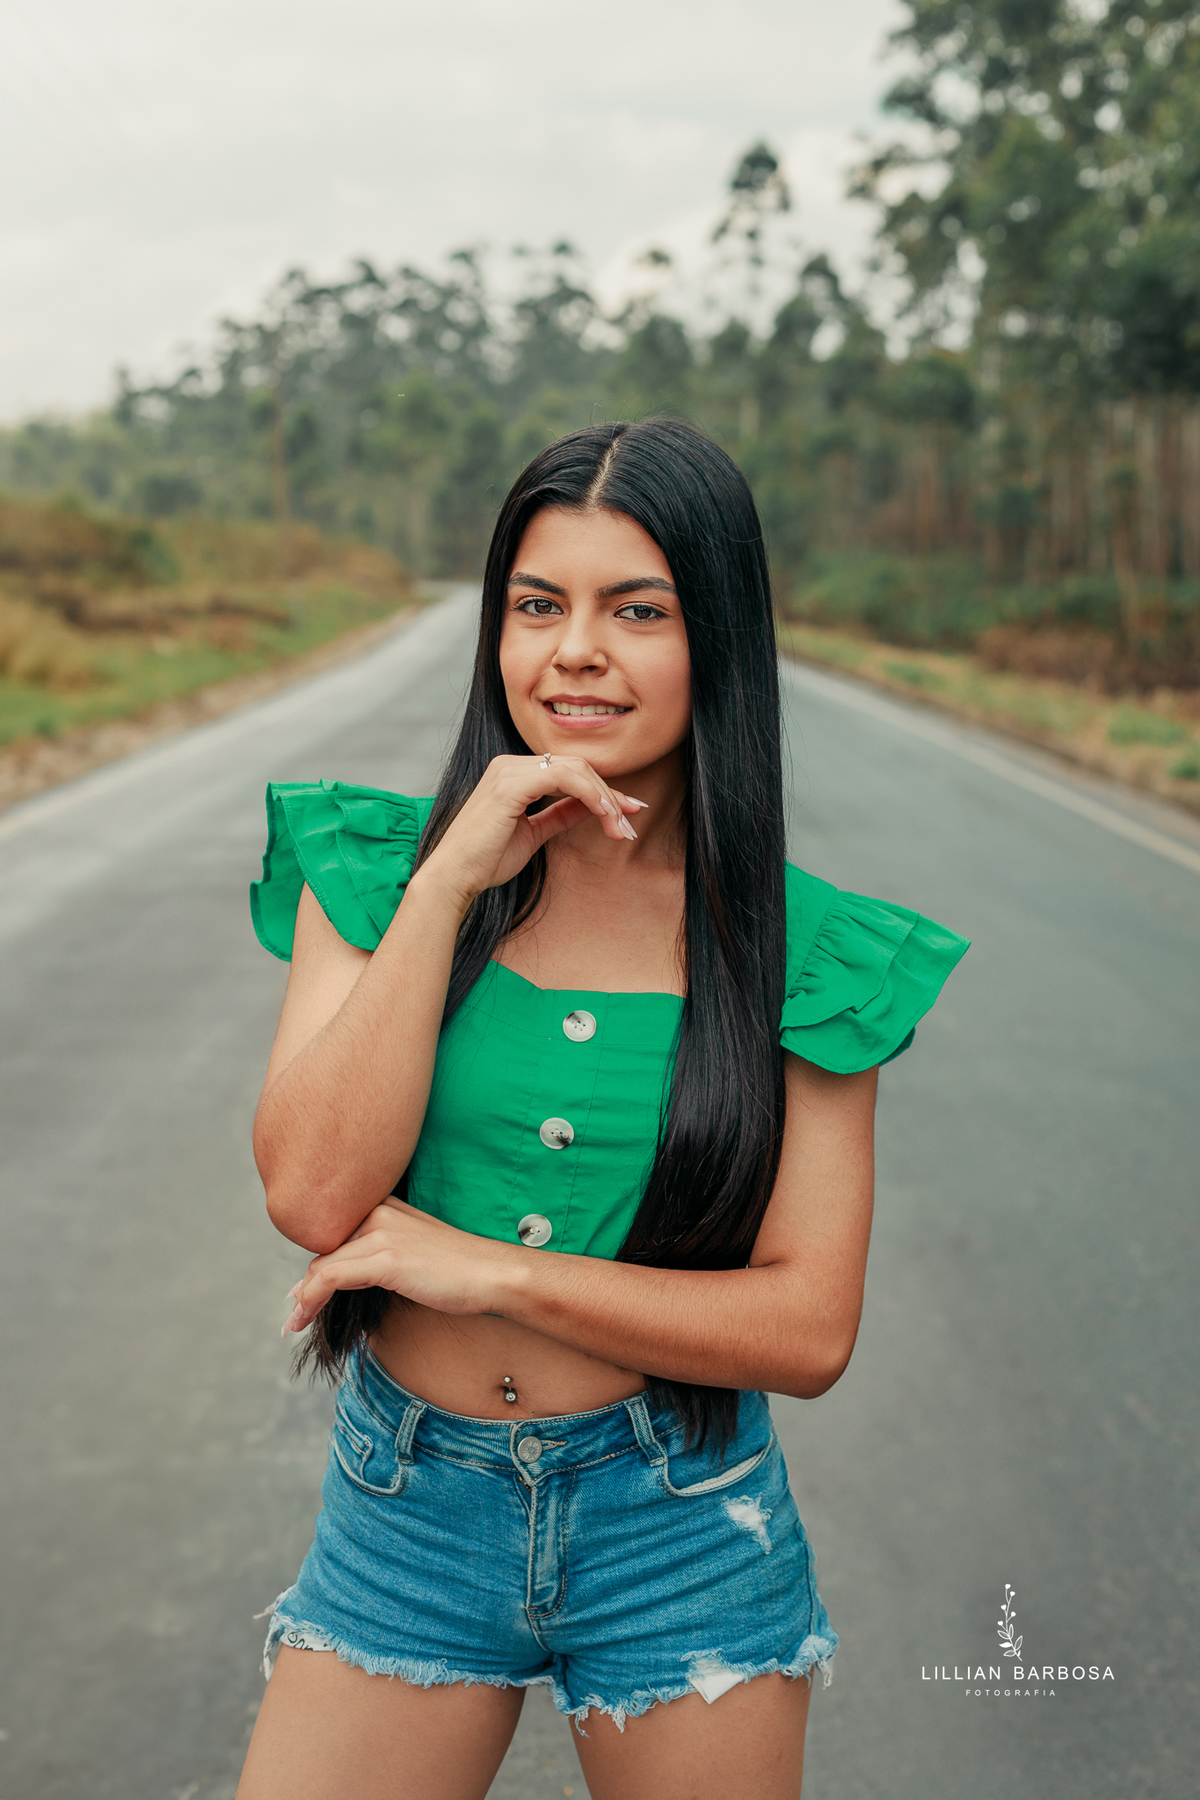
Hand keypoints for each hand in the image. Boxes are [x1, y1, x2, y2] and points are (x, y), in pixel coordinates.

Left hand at [282, 1198, 524, 1331]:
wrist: (492, 1273)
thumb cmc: (459, 1269)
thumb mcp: (413, 1250)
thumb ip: (381, 1252)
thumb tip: (343, 1276)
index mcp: (385, 1205)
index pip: (335, 1232)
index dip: (314, 1265)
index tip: (299, 1293)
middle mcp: (378, 1211)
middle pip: (324, 1249)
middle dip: (305, 1284)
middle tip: (293, 1313)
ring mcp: (381, 1232)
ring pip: (321, 1264)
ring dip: (301, 1298)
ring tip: (292, 1324)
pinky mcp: (386, 1258)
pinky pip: (330, 1277)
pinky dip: (310, 1300)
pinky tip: (302, 1317)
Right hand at [414, 754, 645, 909]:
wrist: (455, 877)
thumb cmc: (486, 859)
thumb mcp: (534, 833)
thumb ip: (561, 814)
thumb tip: (594, 806)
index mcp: (514, 773)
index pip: (570, 771)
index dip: (604, 790)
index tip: (628, 812)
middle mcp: (510, 764)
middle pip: (577, 766)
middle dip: (611, 795)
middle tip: (630, 825)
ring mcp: (509, 770)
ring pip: (575, 769)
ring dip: (605, 798)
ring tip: (621, 828)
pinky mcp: (510, 784)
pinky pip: (563, 778)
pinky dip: (589, 794)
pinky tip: (604, 815)